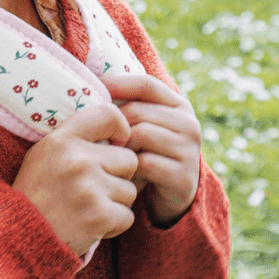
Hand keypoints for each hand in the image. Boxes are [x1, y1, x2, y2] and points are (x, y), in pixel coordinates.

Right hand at [12, 104, 138, 257]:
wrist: (20, 234)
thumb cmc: (36, 192)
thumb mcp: (45, 152)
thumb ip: (76, 138)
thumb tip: (117, 132)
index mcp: (62, 139)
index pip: (109, 114)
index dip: (120, 128)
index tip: (116, 143)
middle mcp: (77, 159)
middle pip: (129, 159)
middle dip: (118, 175)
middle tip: (95, 186)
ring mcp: (89, 187)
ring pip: (130, 190)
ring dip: (115, 201)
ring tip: (88, 206)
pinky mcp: (99, 215)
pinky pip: (127, 216)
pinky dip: (114, 223)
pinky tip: (91, 223)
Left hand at [102, 75, 201, 226]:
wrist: (167, 196)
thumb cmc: (145, 152)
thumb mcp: (139, 124)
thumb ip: (126, 105)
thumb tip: (89, 86)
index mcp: (178, 105)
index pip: (146, 84)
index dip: (117, 83)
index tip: (94, 88)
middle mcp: (189, 124)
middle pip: (137, 111)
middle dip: (113, 123)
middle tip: (98, 135)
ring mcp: (189, 150)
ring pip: (140, 134)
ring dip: (120, 146)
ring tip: (111, 155)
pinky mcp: (184, 176)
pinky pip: (145, 162)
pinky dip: (128, 167)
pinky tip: (123, 173)